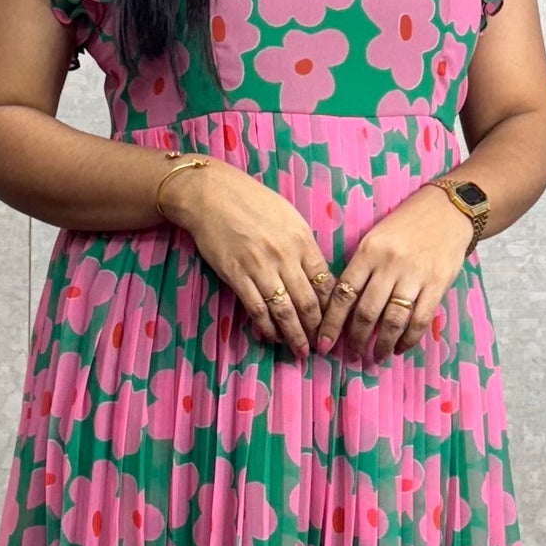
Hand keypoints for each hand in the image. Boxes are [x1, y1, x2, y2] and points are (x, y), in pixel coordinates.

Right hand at [160, 161, 331, 357]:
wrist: (211, 194)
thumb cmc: (252, 202)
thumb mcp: (289, 217)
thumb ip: (303, 246)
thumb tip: (315, 274)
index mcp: (302, 240)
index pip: (325, 283)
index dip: (332, 309)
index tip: (335, 324)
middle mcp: (285, 256)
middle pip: (308, 302)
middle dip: (317, 329)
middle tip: (322, 347)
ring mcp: (260, 267)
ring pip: (284, 311)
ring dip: (294, 335)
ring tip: (300, 351)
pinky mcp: (236, 276)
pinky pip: (256, 309)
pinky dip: (266, 327)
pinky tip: (272, 336)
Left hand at [313, 187, 472, 362]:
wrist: (448, 209)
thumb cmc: (407, 225)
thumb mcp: (375, 238)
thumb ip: (361, 269)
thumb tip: (345, 309)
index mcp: (368, 251)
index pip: (343, 293)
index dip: (331, 323)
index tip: (324, 343)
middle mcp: (389, 263)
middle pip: (366, 312)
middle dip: (356, 339)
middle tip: (352, 355)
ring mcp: (415, 275)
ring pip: (393, 320)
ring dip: (383, 344)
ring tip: (376, 356)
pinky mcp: (438, 283)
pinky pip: (420, 319)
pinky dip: (409, 339)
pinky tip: (401, 347)